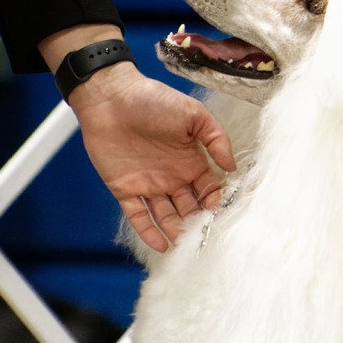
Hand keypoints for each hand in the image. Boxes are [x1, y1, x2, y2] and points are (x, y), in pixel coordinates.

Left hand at [67, 63, 235, 252]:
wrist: (110, 97)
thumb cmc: (153, 100)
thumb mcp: (193, 114)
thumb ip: (216, 140)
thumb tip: (232, 168)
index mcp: (190, 161)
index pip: (208, 190)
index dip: (215, 203)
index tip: (221, 214)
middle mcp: (172, 177)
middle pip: (189, 208)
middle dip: (198, 222)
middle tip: (205, 236)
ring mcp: (148, 185)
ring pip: (166, 216)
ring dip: (176, 231)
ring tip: (186, 244)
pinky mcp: (125, 190)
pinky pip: (138, 216)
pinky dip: (149, 232)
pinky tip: (162, 245)